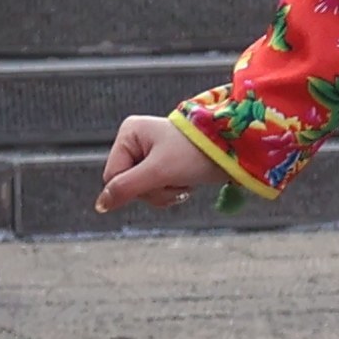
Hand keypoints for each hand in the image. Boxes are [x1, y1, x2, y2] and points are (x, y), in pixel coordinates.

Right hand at [95, 113, 214, 214]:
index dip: (133, 186)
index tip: (158, 177)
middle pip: (127, 185)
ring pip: (143, 190)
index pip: (112, 176)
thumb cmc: (199, 153)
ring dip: (165, 192)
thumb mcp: (159, 171)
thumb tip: (101, 205)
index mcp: (129, 133)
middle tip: (175, 178)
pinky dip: (172, 191)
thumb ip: (127, 188)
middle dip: (153, 189)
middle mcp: (137, 141)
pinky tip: (187, 182)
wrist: (237, 150)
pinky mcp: (165, 164)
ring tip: (184, 178)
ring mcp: (151, 153)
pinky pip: (158, 189)